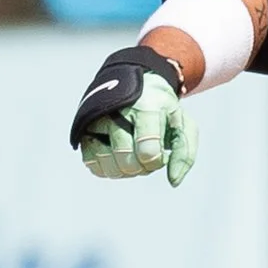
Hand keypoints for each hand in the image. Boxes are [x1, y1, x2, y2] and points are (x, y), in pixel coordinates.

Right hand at [76, 64, 196, 185]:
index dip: (156, 162)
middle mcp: (116, 114)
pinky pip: (93, 165)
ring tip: (135, 156)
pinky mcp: (83, 131)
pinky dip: (109, 169)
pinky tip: (120, 157)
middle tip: (149, 155)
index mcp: (146, 109)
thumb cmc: (162, 110)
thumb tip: (174, 182)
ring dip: (127, 171)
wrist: (135, 86)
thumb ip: (184, 154)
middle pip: (129, 162)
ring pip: (110, 167)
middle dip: (144, 168)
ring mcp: (97, 122)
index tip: (160, 154)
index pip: (147, 151)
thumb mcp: (183, 124)